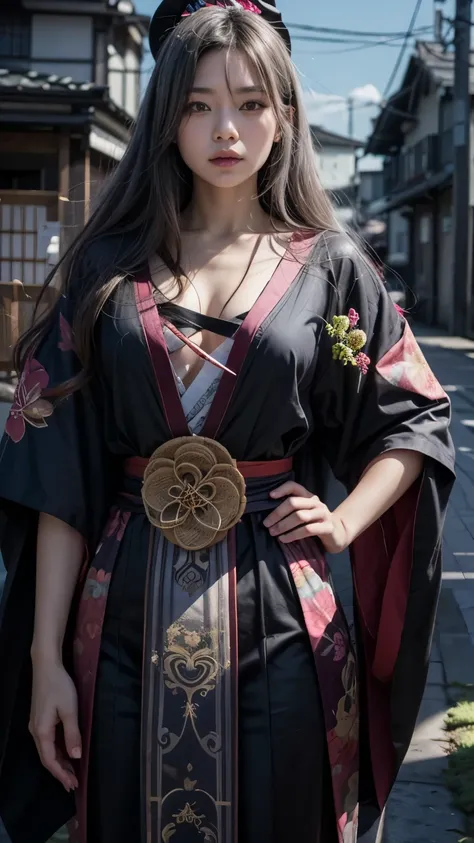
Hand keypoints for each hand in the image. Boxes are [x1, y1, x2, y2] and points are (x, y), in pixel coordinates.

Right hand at [29, 659, 80, 792]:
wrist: (46, 666)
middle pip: (47, 758)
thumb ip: (72, 734)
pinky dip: (57, 750)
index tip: (73, 784)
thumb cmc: (59, 686)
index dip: (61, 774)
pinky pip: (48, 741)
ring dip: (59, 762)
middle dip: (60, 771)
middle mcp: (36, 731)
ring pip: (47, 750)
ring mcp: (36, 725)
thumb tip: (76, 757)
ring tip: (71, 772)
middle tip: (73, 783)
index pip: (50, 760)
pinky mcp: (40, 718)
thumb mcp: (69, 710)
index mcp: (42, 732)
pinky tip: (66, 752)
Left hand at [263, 481, 349, 553]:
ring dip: (283, 525)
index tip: (270, 496)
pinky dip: (293, 535)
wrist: (338, 535)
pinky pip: (307, 530)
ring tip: (273, 533)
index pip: (294, 487)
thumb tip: (269, 516)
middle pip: (293, 503)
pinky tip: (284, 539)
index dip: (282, 489)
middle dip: (277, 513)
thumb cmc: (315, 524)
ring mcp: (323, 514)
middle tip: (266, 524)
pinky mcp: (327, 527)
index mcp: (309, 497)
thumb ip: (292, 511)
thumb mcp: (305, 514)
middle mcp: (316, 503)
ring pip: (299, 516)